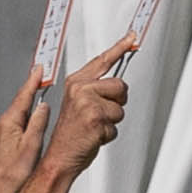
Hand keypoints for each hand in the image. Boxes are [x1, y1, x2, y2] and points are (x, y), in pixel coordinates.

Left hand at [0, 73, 58, 192]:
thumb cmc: (11, 175)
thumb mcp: (32, 146)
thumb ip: (38, 123)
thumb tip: (43, 107)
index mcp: (9, 123)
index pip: (23, 96)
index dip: (33, 81)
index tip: (39, 70)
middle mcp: (0, 126)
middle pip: (18, 104)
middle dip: (31, 93)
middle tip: (41, 81)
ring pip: (15, 116)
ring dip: (27, 110)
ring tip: (38, 107)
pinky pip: (11, 127)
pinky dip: (21, 123)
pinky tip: (28, 129)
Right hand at [21, 41, 141, 192]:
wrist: (59, 156)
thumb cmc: (70, 133)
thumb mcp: (78, 104)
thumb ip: (95, 90)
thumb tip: (118, 85)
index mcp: (76, 82)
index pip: (103, 60)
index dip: (120, 47)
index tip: (132, 37)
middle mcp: (80, 89)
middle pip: (119, 86)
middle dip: (116, 103)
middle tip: (98, 115)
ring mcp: (87, 103)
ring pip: (120, 108)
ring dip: (111, 122)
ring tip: (93, 127)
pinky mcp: (95, 118)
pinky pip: (116, 125)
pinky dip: (108, 134)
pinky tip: (93, 136)